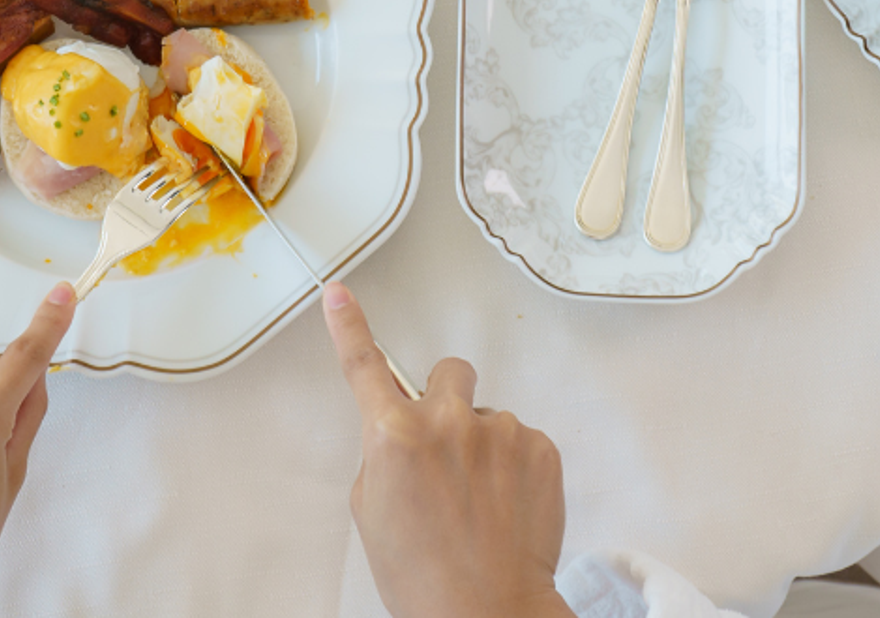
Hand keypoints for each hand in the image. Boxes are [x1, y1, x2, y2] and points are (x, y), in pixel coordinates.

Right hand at [323, 283, 573, 617]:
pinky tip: (507, 505)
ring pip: (487, 416)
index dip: (349, 325)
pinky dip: (515, 466)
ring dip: (483, 445)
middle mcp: (446, 422)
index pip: (364, 365)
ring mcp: (499, 431)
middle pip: (448, 373)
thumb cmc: (422, 576)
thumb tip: (399, 431)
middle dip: (446, 399)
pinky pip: (521, 439)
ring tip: (480, 502)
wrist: (487, 612)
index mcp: (394, 435)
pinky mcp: (540, 447)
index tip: (339, 294)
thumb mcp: (372, 511)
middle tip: (448, 450)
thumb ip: (382, 453)